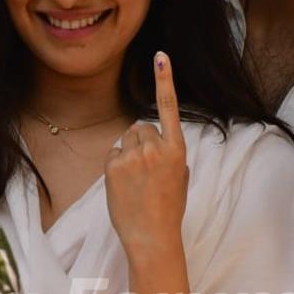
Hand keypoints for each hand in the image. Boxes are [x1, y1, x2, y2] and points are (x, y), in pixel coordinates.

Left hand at [105, 52, 188, 260]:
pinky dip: (116, 165)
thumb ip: (169, 153)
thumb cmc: (168, 209)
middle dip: (141, 142)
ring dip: (128, 152)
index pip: (170, 108)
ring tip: (136, 180)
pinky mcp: (114, 166)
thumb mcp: (180, 177)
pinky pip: (113, 153)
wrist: (151, 236)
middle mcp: (155, 148)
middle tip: (146, 170)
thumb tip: (153, 138)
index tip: (160, 57)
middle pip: (141, 127)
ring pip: (126, 139)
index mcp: (176, 149)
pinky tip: (124, 184)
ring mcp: (133, 156)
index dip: (165, 80)